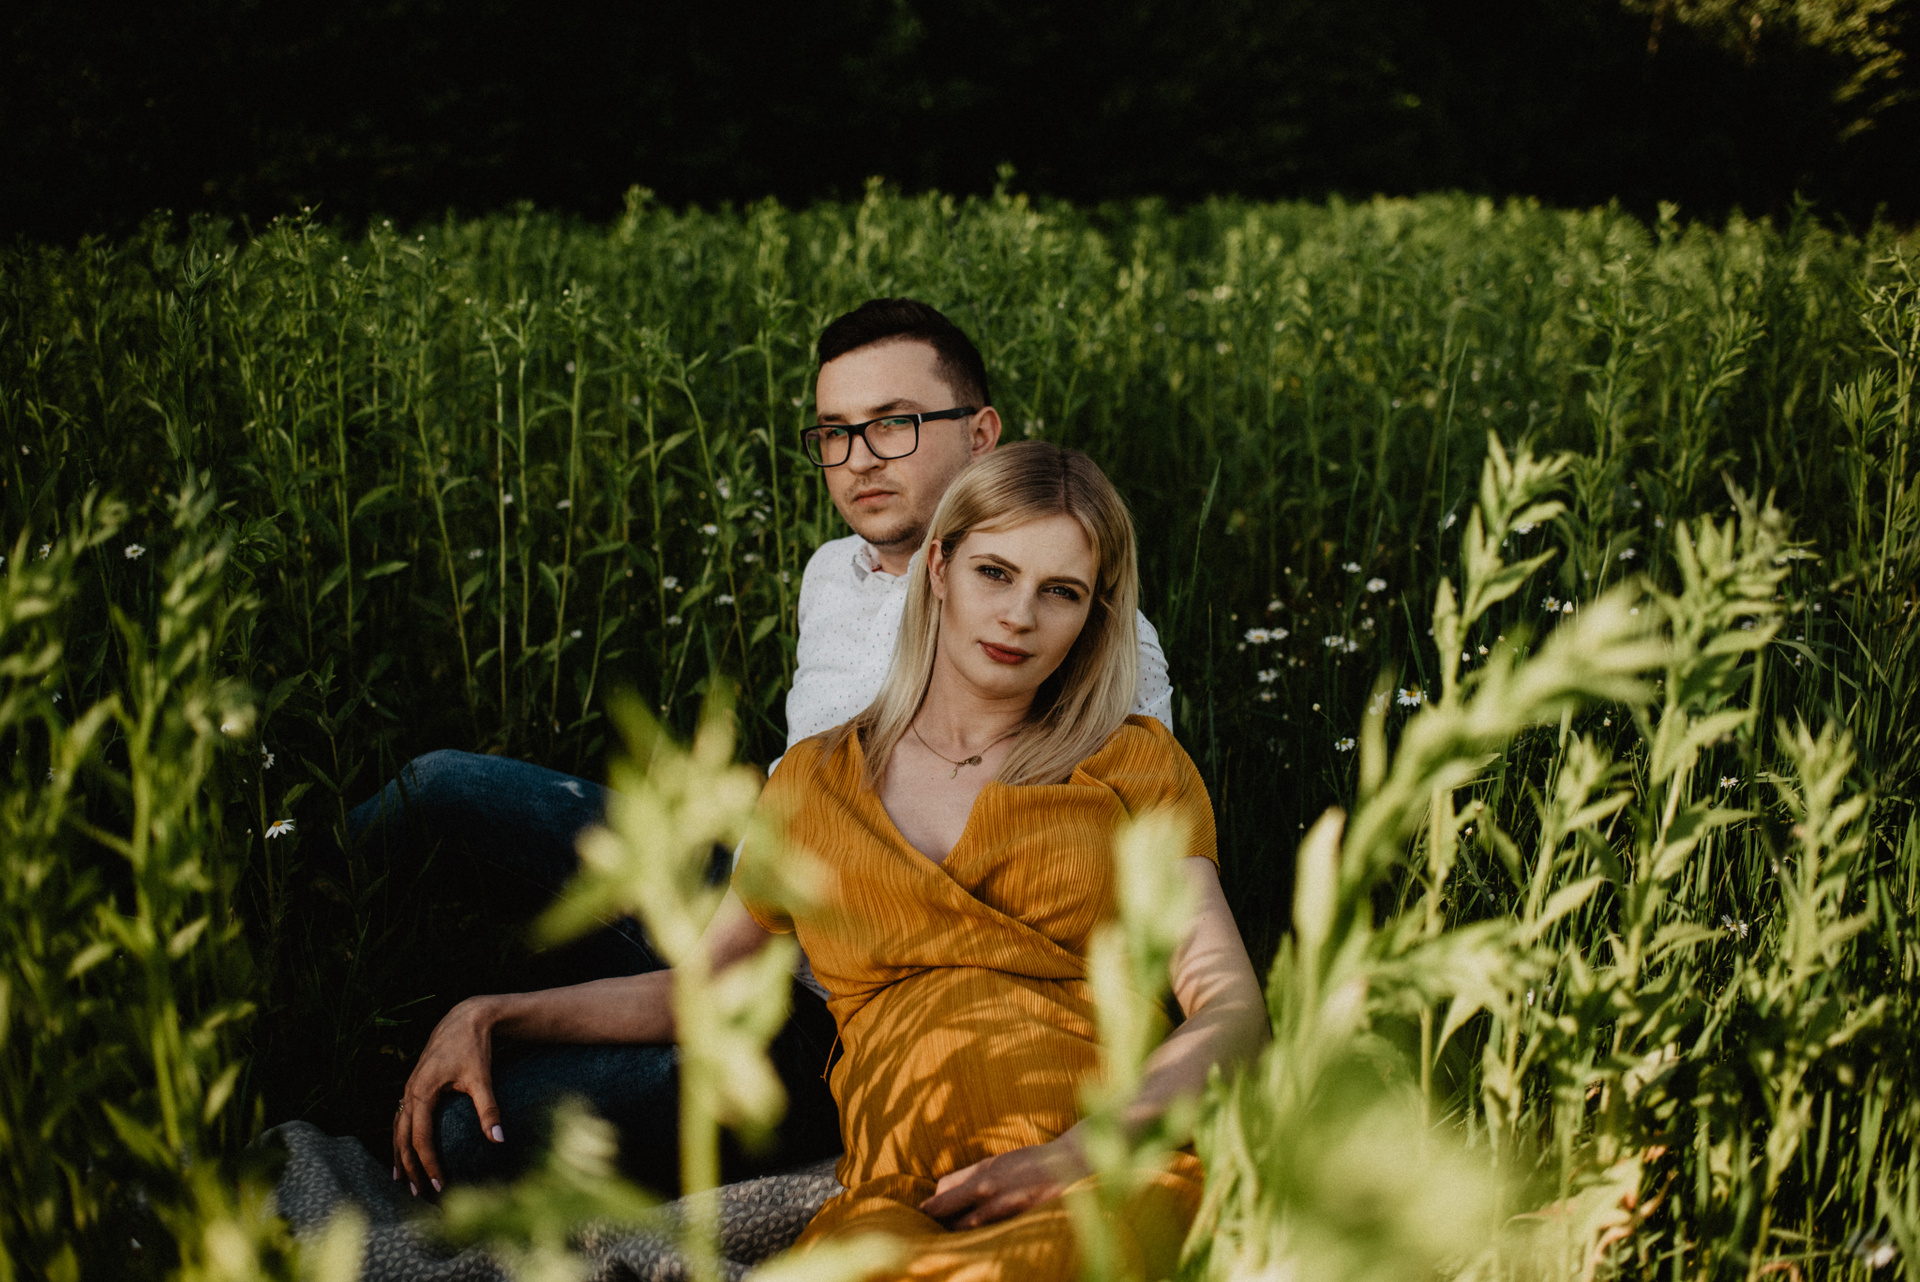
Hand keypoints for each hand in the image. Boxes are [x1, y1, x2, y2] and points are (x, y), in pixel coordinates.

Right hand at [393, 996, 505, 1195]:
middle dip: (409, 1167)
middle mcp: (409, 1092)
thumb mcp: (482, 1078)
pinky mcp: (414, 1084)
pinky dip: (401, 1136)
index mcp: (422, 1093)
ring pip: (398, 1129)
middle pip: (403, 1139)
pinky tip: (404, 1148)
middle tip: (417, 1193)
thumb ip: (488, 1109)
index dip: (429, 1165)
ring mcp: (408, 1088)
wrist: (466, 1018)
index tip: (440, 1185)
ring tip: (402, 1179)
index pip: (421, 1140)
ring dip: (400, 1154)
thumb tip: (499, 1139)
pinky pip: (401, 1117)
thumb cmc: (474, 1047)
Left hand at [917, 1138, 1088, 1230]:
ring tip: (948, 1238)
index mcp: (980, 1179)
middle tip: (929, 1231)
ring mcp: (1005, 1215)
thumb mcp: (992, 1162)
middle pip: (950, 1221)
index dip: (929, 1209)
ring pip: (968, 1233)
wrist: (1066, 1165)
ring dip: (957, 1235)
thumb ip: (966, 1177)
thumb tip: (940, 1191)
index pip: (941, 1199)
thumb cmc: (1026, 1161)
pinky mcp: (1019, 1226)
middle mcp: (989, 1198)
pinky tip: (977, 1241)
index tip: (920, 1214)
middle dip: (939, 1226)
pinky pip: (990, 1237)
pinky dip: (980, 1240)